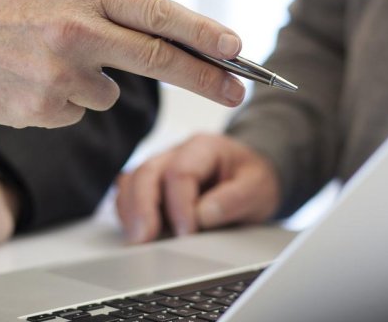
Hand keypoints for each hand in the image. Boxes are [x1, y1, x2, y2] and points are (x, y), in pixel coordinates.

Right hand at [0, 0, 246, 128]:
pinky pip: (75, 112)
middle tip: (238, 89)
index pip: (159, 15)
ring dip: (92, 83)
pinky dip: (60, 102)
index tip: (237, 50)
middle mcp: (76, 30)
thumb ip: (105, 5)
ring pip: (108, 93)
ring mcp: (58, 73)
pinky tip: (26, 79)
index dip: (204, 35)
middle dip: (206, 77)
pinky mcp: (40, 109)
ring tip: (44, 60)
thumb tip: (163, 35)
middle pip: (159, 60)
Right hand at [115, 133, 279, 242]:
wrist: (250, 177)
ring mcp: (160, 167)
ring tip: (137, 240)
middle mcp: (176, 153)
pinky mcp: (152, 186)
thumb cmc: (252, 180)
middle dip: (142, 208)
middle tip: (144, 239)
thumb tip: (203, 215)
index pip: (180, 172)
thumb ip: (235, 199)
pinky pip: (129, 194)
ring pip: (131, 182)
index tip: (187, 233)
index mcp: (204, 147)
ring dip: (130, 212)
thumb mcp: (258, 187)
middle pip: (146, 173)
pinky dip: (128, 213)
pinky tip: (136, 233)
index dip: (179, 205)